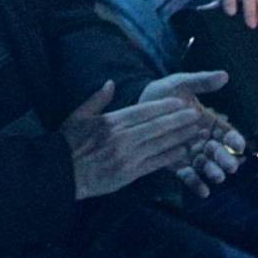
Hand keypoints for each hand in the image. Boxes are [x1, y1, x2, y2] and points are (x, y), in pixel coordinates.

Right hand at [60, 79, 228, 200]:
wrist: (60, 175)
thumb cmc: (69, 144)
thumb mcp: (79, 116)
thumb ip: (97, 99)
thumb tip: (110, 82)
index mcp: (112, 122)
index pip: (144, 111)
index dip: (165, 107)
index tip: (181, 103)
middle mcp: (122, 138)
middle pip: (157, 126)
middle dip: (179, 120)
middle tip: (196, 114)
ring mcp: (127, 156)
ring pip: (160, 144)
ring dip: (180, 137)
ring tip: (197, 131)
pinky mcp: (129, 174)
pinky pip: (155, 163)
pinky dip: (170, 156)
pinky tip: (183, 151)